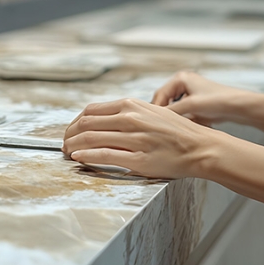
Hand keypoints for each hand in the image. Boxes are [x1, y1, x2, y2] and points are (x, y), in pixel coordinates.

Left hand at [62, 98, 222, 178]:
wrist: (200, 147)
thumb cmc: (176, 131)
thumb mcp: (150, 112)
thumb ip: (127, 113)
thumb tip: (101, 119)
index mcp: (131, 105)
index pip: (91, 110)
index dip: (75, 122)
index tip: (70, 131)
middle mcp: (130, 118)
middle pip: (86, 124)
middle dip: (69, 134)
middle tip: (63, 144)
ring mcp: (134, 138)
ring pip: (91, 139)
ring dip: (73, 146)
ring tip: (67, 153)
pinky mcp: (138, 158)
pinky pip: (104, 155)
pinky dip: (86, 157)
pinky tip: (78, 158)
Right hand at [152, 70, 250, 126]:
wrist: (240, 107)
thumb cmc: (219, 100)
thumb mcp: (191, 106)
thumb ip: (171, 111)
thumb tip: (155, 119)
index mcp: (181, 78)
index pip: (159, 94)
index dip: (156, 109)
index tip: (153, 123)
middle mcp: (184, 85)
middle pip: (166, 103)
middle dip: (168, 116)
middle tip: (164, 128)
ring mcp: (191, 95)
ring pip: (176, 111)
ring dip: (178, 120)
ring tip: (181, 126)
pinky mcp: (198, 106)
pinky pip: (185, 115)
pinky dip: (187, 121)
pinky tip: (192, 126)